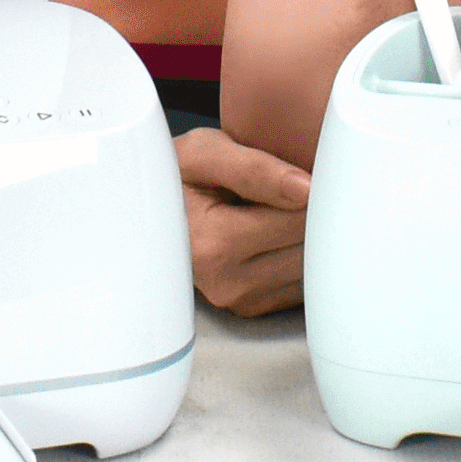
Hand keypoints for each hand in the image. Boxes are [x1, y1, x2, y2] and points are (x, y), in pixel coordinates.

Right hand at [176, 125, 311, 316]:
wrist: (151, 210)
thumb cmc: (177, 177)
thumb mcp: (205, 153)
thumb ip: (254, 168)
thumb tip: (306, 190)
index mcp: (211, 245)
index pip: (298, 218)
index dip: (309, 189)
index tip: (295, 172)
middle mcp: (224, 283)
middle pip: (307, 245)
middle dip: (308, 213)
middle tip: (286, 188)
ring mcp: (238, 300)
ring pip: (308, 267)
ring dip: (305, 237)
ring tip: (273, 210)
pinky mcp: (251, 308)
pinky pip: (299, 284)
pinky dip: (295, 257)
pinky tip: (272, 236)